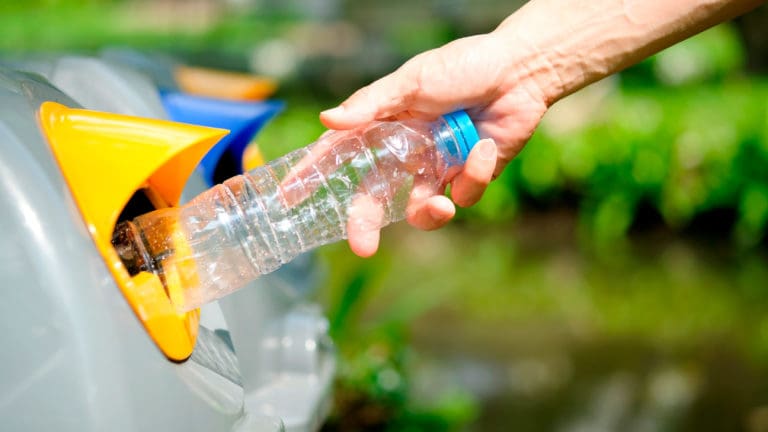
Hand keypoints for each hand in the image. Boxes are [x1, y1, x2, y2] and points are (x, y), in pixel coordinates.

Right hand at [320, 32, 549, 255]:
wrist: (519, 72)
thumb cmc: (463, 67)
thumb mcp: (412, 82)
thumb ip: (372, 105)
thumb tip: (327, 121)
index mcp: (385, 127)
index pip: (341, 154)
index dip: (314, 174)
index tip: (290, 196)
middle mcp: (405, 152)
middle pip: (374, 197)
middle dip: (364, 224)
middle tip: (363, 247)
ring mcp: (436, 168)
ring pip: (420, 210)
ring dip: (430, 214)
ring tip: (441, 206)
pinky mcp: (468, 177)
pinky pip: (463, 195)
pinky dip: (473, 174)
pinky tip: (483, 147)